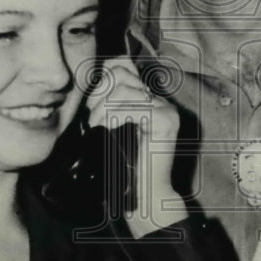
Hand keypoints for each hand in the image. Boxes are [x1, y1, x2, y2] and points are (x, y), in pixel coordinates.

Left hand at [84, 57, 182, 235]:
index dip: (101, 83)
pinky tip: (111, 129)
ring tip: (99, 127)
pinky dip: (117, 117)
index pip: (121, 67)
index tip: (92, 108)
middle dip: (100, 96)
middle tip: (94, 121)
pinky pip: (136, 107)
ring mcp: (165, 109)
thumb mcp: (108, 128)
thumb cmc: (122, 165)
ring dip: (105, 109)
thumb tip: (93, 83)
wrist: (143, 193)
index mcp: (145, 98)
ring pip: (126, 91)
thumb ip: (105, 105)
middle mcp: (158, 99)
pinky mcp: (168, 120)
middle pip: (121, 76)